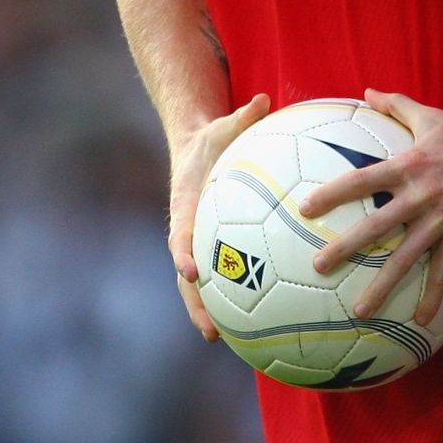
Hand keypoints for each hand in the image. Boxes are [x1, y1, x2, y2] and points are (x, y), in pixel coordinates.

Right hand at [168, 92, 270, 340]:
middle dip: (194, 303)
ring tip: (225, 342)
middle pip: (185, 274)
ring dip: (208, 312)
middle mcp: (188, 230)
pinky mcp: (213, 249)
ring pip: (200, 285)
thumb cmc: (213, 138)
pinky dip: (231, 300)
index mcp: (187, 206)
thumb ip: (243, 117)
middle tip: (209, 330)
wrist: (195, 149)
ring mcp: (199, 243)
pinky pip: (223, 277)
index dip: (183, 253)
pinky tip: (257, 324)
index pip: (181, 234)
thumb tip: (262, 100)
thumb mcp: (225, 125)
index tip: (190, 271)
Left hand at [299, 89, 442, 324]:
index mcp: (409, 166)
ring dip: (382, 286)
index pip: (362, 180)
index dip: (332, 193)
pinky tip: (418, 320)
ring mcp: (442, 220)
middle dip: (345, 247)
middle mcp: (421, 196)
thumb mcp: (432, 116)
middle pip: (376, 226)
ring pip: (406, 258)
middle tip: (317, 266)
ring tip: (359, 310)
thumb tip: (366, 92)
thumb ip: (397, 105)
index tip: (305, 208)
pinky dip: (432, 297)